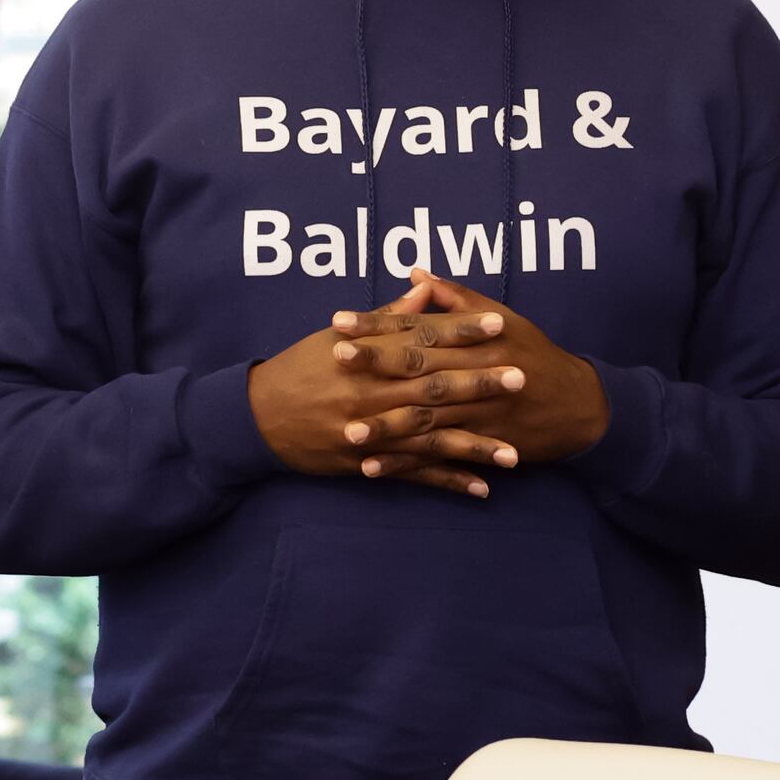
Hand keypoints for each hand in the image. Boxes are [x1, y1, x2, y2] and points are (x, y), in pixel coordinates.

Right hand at [248, 276, 520, 497]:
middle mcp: (372, 395)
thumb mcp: (336, 337)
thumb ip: (386, 318)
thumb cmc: (300, 369)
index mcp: (368, 358)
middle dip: (480, 384)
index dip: (463, 330)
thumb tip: (424, 291)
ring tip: (515, 454)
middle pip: (433, 388)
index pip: (423, 339)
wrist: (257, 417)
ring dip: (474, 447)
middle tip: (522, 378)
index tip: (500, 323)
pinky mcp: (367, 464)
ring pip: (430, 439)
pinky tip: (481, 489)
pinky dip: (446, 482)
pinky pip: (413, 475)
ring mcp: (372, 433)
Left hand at [335, 271, 609, 471]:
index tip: (339, 322)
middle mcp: (476, 373)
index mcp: (476, 339)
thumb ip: (456, 298)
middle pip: (418, 368)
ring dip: (386, 425)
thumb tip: (416, 272)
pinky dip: (407, 464)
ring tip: (347, 431)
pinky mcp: (483, 444)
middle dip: (375, 365)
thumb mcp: (503, 318)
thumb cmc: (536, 355)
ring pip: (426, 418)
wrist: (578, 405)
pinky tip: (373, 469)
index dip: (378, 325)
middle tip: (334, 362)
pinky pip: (438, 456)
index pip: (418, 328)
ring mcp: (479, 411)